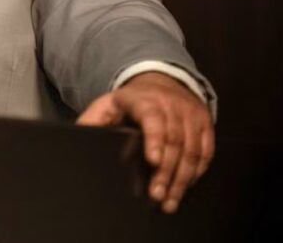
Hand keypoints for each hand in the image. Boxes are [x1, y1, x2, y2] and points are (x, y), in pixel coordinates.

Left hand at [77, 71, 213, 213]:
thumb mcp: (107, 104)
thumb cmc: (130, 100)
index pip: (152, 118)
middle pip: (174, 141)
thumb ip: (92, 121)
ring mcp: (190, 113)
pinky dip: (197, 171)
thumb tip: (77, 138)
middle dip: (166, 172)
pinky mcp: (205, 123)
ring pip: (192, 149)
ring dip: (182, 178)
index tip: (153, 161)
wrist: (160, 81)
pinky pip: (206, 151)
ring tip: (170, 200)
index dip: (154, 140)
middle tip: (157, 195)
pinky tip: (185, 186)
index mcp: (143, 99)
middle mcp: (171, 105)